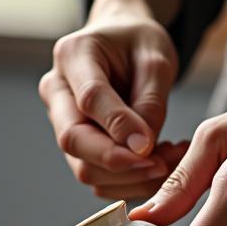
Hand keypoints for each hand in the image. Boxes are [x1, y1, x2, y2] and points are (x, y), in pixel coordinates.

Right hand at [39, 5, 184, 199]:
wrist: (124, 43)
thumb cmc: (139, 43)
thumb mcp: (156, 57)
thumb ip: (150, 101)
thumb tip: (141, 149)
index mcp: (73, 55)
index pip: (89, 99)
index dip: (119, 127)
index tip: (150, 147)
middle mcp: (57, 91)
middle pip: (73, 141)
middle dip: (118, 162)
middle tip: (161, 165)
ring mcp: (61, 122)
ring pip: (84, 168)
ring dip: (130, 178)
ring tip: (169, 162)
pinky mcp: (76, 147)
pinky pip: (98, 178)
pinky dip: (131, 182)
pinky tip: (157, 165)